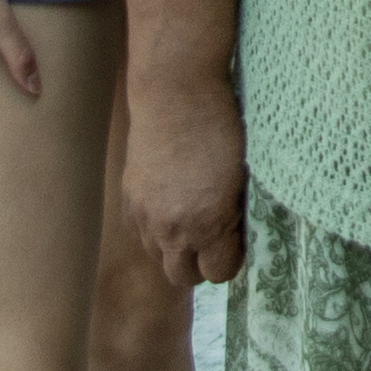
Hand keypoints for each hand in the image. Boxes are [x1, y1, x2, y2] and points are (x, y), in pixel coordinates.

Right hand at [117, 61, 250, 290]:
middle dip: (201, 263)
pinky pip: (140, 234)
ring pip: (158, 257)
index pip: (219, 273)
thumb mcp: (242, 176)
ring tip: (190, 218)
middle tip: (214, 237)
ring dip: (175, 247)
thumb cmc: (221, 127)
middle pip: (184, 277)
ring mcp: (145, 217)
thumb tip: (237, 237)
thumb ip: (236, 215)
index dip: (231, 258)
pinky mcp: (128, 200)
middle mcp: (172, 229)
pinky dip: (154, 229)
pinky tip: (169, 204)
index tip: (236, 239)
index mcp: (208, 224)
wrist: (175, 93)